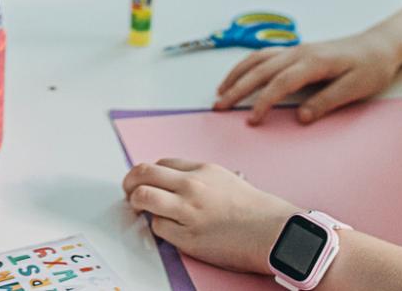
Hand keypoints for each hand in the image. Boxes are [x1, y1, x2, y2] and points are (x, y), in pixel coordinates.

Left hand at [122, 159, 293, 274]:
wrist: (273, 232)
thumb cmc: (254, 209)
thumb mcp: (225, 179)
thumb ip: (198, 177)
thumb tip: (173, 181)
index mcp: (201, 169)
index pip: (160, 164)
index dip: (148, 173)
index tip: (144, 181)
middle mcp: (191, 186)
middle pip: (143, 174)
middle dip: (129, 182)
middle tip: (128, 191)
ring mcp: (188, 211)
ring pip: (143, 198)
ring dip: (136, 203)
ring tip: (138, 209)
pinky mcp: (188, 237)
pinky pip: (159, 228)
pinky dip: (158, 228)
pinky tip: (165, 229)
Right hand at [214, 29, 400, 124]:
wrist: (379, 46)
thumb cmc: (371, 68)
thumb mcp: (355, 89)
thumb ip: (326, 101)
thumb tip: (301, 118)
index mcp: (313, 62)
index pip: (280, 83)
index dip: (263, 101)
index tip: (251, 119)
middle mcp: (299, 53)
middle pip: (260, 69)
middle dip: (237, 87)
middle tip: (219, 105)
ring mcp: (296, 50)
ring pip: (258, 59)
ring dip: (237, 74)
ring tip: (221, 91)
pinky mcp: (296, 51)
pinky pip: (264, 55)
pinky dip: (247, 65)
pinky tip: (240, 75)